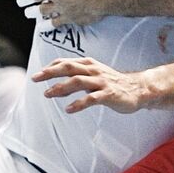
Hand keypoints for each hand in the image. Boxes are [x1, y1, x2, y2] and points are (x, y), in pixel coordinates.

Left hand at [32, 57, 147, 113]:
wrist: (138, 89)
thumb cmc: (113, 84)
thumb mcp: (94, 76)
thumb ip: (78, 78)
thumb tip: (57, 85)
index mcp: (89, 64)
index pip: (66, 62)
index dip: (51, 67)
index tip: (38, 74)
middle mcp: (94, 70)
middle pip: (69, 68)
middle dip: (51, 72)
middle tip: (35, 78)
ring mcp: (101, 82)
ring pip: (77, 81)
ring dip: (61, 87)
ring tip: (48, 94)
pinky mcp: (108, 94)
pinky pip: (91, 99)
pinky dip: (79, 103)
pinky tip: (69, 109)